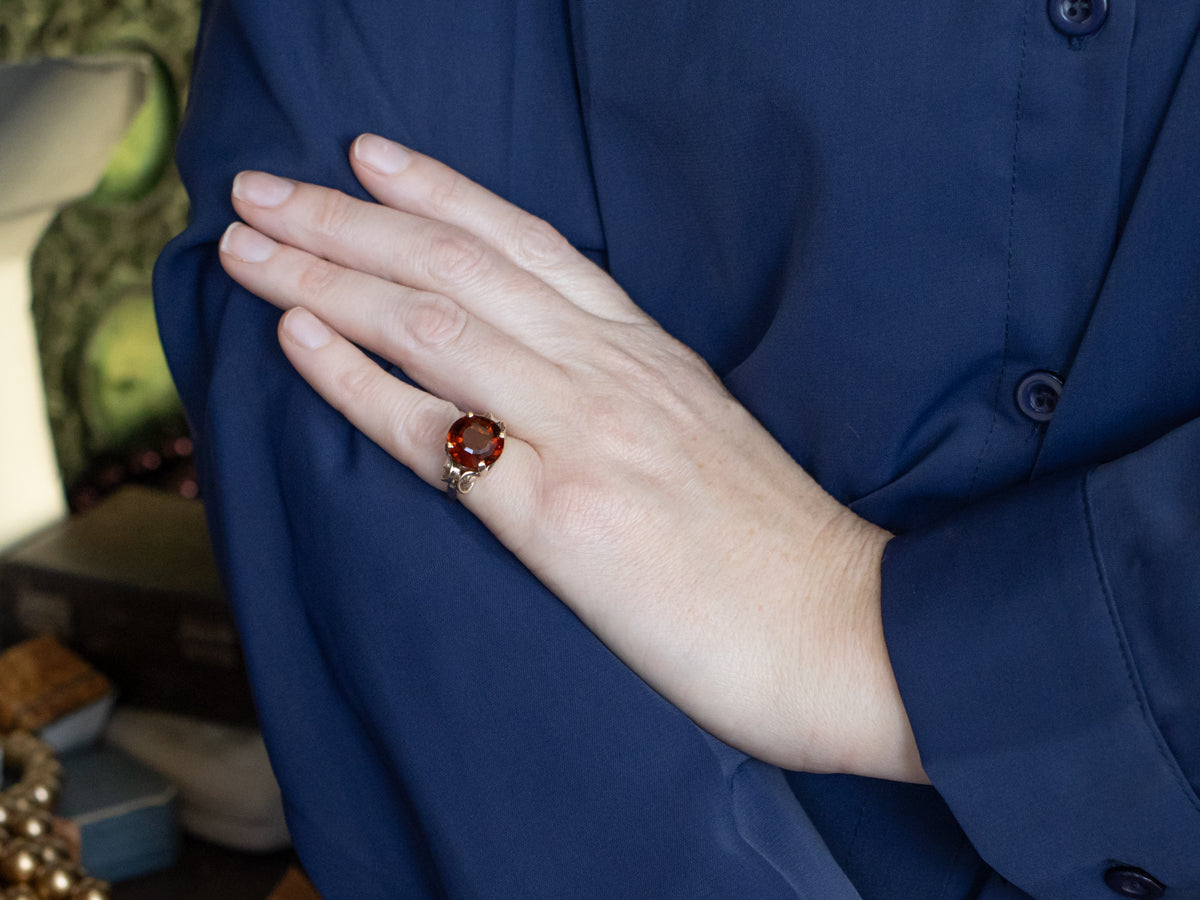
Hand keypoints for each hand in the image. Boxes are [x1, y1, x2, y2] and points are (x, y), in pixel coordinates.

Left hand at [218, 134, 925, 782]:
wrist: (845, 630)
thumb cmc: (775, 549)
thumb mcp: (702, 436)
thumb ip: (627, 395)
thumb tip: (550, 388)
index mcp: (645, 353)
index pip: (527, 243)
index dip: (440, 191)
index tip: (369, 158)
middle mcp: (609, 371)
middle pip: (459, 265)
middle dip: (348, 219)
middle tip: (263, 189)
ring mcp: (585, 433)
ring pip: (433, 324)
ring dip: (327, 276)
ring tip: (248, 245)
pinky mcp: (562, 515)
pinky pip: (435, 434)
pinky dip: (356, 379)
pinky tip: (297, 339)